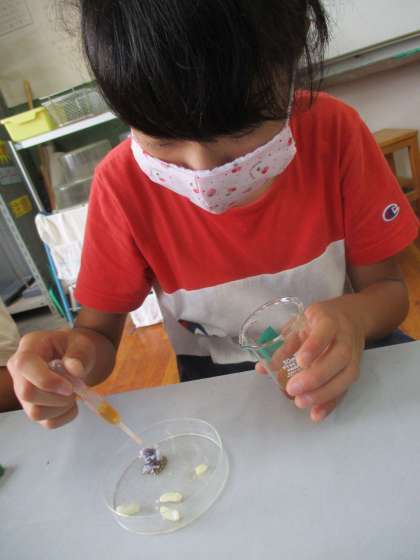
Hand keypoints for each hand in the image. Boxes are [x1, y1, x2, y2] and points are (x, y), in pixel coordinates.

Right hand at [8, 330, 95, 428]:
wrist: (78, 360)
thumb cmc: (75, 348)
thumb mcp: (82, 343)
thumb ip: (79, 354)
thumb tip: (75, 369)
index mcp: (29, 348)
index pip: (24, 365)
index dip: (46, 380)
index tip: (69, 387)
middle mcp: (19, 372)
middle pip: (27, 393)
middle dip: (57, 396)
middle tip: (74, 388)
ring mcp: (23, 393)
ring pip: (36, 412)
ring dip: (62, 406)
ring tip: (73, 393)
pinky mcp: (33, 409)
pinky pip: (48, 422)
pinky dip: (66, 415)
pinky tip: (71, 402)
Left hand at [257, 300, 364, 421]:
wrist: (349, 319)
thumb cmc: (318, 321)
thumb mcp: (300, 323)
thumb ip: (283, 344)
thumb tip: (262, 367)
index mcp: (329, 320)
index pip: (325, 331)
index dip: (314, 346)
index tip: (300, 361)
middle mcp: (345, 338)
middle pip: (339, 358)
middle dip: (316, 376)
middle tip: (292, 389)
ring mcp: (353, 355)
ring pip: (346, 376)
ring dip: (323, 394)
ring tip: (300, 402)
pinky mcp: (353, 371)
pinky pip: (345, 389)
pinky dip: (330, 403)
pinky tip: (316, 414)